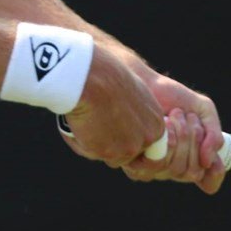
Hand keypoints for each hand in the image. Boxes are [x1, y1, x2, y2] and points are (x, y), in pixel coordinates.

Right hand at [56, 47, 165, 167]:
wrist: (90, 77)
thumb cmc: (107, 75)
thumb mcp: (133, 91)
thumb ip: (135, 111)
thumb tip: (124, 120)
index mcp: (156, 123)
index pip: (144, 141)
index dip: (126, 134)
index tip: (111, 123)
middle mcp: (146, 139)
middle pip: (127, 152)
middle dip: (111, 143)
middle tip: (94, 124)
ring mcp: (127, 148)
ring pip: (109, 156)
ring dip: (95, 144)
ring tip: (82, 122)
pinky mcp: (106, 153)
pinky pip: (89, 152)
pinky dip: (79, 141)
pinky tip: (74, 123)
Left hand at [118, 71, 226, 193]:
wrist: (146, 84)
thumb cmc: (175, 99)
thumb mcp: (204, 111)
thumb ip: (214, 135)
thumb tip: (209, 161)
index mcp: (192, 159)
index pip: (209, 181)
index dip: (214, 174)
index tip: (213, 159)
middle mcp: (173, 169)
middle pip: (193, 173)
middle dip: (196, 140)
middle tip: (190, 117)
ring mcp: (154, 170)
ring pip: (177, 170)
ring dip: (183, 138)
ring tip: (176, 115)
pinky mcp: (135, 165)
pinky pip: (158, 166)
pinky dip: (168, 142)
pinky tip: (164, 124)